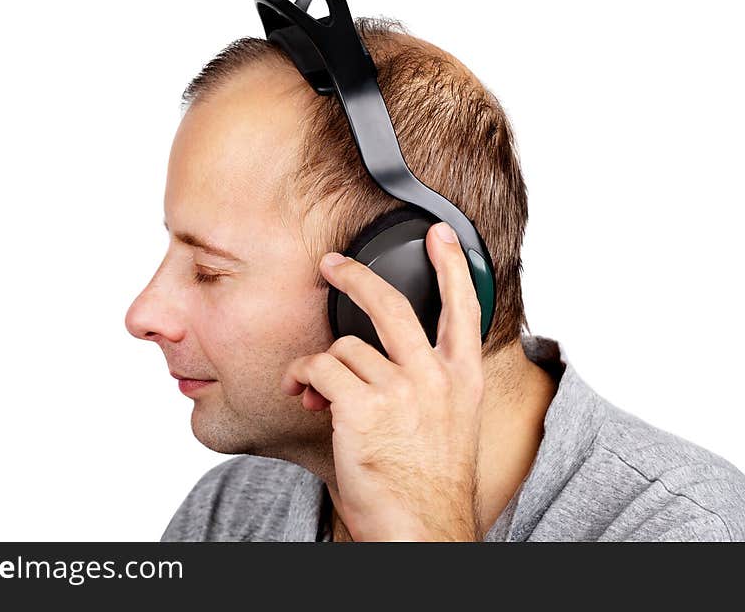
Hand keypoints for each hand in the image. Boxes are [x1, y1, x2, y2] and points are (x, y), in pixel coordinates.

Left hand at [280, 221, 484, 540]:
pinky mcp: (364, 406)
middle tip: (334, 264)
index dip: (452, 265)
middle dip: (357, 277)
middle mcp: (434, 377)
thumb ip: (426, 385)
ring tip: (314, 390)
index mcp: (462, 380)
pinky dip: (302, 378)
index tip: (441, 235)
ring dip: (321, 366)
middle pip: (392, 304)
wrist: (420, 531)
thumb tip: (373, 363)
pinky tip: (303, 394)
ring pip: (344, 347)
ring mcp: (401, 389)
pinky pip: (320, 368)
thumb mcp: (449, 426)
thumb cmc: (428, 485)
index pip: (465, 308)